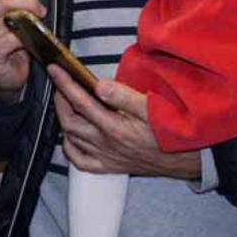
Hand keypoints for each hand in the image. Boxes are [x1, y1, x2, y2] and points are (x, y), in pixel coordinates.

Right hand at [0, 0, 45, 100]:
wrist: (11, 76)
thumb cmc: (14, 43)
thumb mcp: (21, 15)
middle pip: (2, 0)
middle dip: (26, 2)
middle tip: (41, 10)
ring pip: (10, 20)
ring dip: (28, 25)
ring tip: (33, 33)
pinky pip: (12, 39)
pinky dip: (24, 41)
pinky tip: (25, 47)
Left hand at [49, 65, 199, 178]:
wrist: (181, 158)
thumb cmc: (167, 131)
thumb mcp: (150, 109)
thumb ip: (124, 96)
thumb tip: (100, 85)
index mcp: (114, 128)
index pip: (81, 102)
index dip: (65, 84)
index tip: (54, 69)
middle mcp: (105, 144)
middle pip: (70, 122)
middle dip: (60, 100)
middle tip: (60, 84)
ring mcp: (105, 157)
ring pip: (71, 139)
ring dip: (64, 119)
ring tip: (64, 103)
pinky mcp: (108, 167)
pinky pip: (80, 161)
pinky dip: (70, 148)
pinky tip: (70, 136)